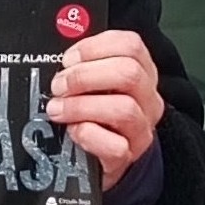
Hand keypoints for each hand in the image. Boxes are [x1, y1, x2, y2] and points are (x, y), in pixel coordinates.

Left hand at [45, 27, 163, 180]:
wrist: (101, 159)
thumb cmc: (95, 116)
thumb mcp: (94, 85)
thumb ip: (84, 66)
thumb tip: (63, 60)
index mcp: (141, 72)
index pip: (131, 46)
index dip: (94, 47)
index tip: (68, 59)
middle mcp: (147, 99)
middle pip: (129, 74)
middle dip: (85, 76)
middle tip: (59, 86)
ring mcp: (140, 129)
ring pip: (124, 109)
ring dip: (81, 106)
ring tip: (58, 109)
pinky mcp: (128, 156)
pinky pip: (114, 145)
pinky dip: (88, 135)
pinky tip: (74, 131)